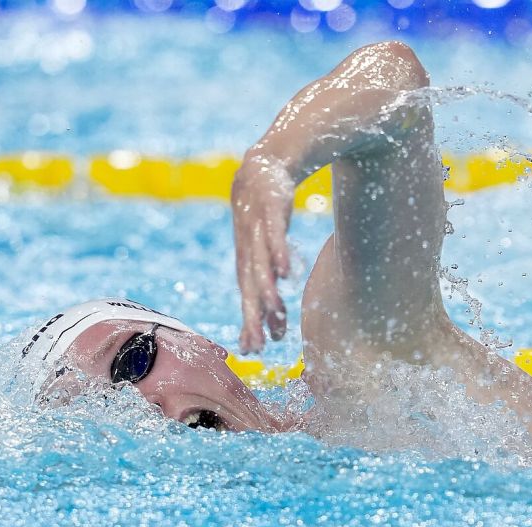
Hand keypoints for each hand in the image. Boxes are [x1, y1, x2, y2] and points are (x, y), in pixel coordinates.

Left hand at [232, 155, 295, 352]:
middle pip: (249, 289)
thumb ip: (269, 292)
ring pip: (261, 265)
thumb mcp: (264, 257)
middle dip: (252, 317)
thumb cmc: (262, 222)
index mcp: (245, 264)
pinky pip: (275, 236)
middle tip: (256, 343)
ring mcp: (258, 231)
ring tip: (275, 311)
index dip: (249, 325)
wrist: (260, 170)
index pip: (247, 301)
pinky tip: (286, 272)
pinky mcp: (271, 212)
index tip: (253, 350)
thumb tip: (275, 329)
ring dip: (267, 289)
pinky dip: (279, 254)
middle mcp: (248, 251)